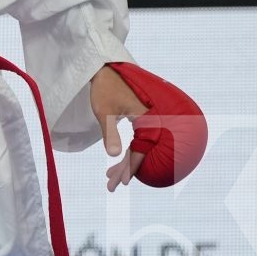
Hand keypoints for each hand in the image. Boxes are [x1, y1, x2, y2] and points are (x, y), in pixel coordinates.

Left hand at [89, 64, 147, 190]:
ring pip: (137, 147)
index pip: (141, 149)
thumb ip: (109, 133)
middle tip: (111, 185)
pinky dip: (126, 151)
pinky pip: (136, 140)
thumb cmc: (105, 88)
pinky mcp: (141, 119)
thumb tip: (112, 155)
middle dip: (125, 169)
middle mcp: (152, 121)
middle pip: (140, 151)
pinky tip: (117, 160)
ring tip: (110, 178)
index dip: (131, 167)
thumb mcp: (104, 112)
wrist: (106, 70)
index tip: (122, 182)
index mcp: (148, 118)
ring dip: (124, 163)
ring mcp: (147, 121)